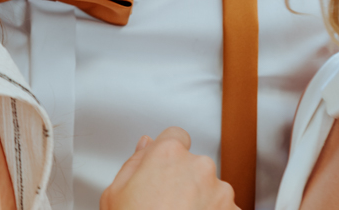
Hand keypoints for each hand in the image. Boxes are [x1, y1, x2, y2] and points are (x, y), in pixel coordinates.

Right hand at [101, 127, 237, 209]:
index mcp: (168, 154)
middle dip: (183, 178)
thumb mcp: (115, 192)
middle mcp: (199, 167)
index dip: (166, 152)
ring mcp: (220, 191)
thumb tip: (145, 146)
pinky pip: (223, 208)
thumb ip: (134, 162)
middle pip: (193, 163)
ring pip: (211, 187)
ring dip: (200, 199)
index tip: (162, 166)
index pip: (175, 135)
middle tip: (164, 202)